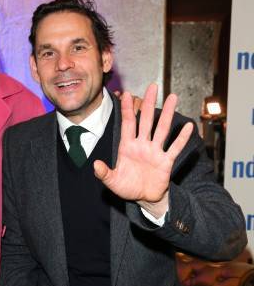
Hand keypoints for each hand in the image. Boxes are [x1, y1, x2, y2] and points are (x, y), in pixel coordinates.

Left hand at [95, 84, 192, 217]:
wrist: (144, 198)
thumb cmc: (127, 187)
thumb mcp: (112, 181)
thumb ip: (104, 173)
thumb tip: (95, 165)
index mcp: (127, 147)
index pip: (127, 124)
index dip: (127, 110)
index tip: (126, 94)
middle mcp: (142, 145)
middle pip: (146, 120)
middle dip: (148, 104)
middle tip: (152, 87)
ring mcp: (155, 151)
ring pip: (162, 129)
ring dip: (167, 114)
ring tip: (173, 97)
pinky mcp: (165, 161)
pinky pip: (174, 147)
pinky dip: (182, 138)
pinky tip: (189, 126)